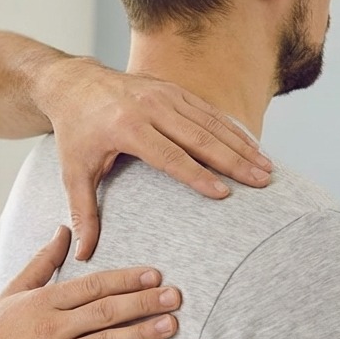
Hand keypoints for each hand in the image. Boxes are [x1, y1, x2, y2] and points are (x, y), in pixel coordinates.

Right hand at [0, 226, 179, 338]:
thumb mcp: (15, 290)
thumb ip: (44, 261)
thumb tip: (63, 230)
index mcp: (45, 302)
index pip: (92, 286)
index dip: (125, 279)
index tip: (154, 275)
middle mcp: (52, 328)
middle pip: (105, 311)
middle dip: (142, 302)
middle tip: (175, 296)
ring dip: (141, 335)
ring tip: (170, 326)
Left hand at [34, 56, 274, 259]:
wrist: (76, 84)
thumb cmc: (75, 133)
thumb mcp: (73, 172)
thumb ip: (82, 212)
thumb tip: (82, 254)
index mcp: (127, 128)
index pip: (169, 156)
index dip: (198, 175)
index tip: (224, 194)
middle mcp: (151, 107)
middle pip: (200, 137)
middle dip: (234, 161)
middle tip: (261, 182)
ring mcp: (166, 94)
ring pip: (211, 122)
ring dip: (241, 145)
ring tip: (266, 169)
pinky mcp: (174, 89)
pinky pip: (209, 111)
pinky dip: (233, 129)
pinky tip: (253, 147)